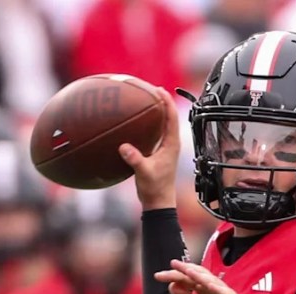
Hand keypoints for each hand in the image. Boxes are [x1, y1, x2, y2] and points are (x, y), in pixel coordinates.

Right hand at [118, 89, 182, 209]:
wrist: (158, 202)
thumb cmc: (154, 188)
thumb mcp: (143, 172)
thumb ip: (135, 159)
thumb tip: (124, 147)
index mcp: (172, 144)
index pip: (172, 117)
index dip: (167, 102)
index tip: (159, 89)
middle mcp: (171, 144)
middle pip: (169, 117)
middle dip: (161, 102)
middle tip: (150, 88)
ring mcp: (165, 148)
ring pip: (163, 124)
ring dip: (156, 112)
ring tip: (145, 100)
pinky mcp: (159, 153)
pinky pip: (155, 133)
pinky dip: (148, 124)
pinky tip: (137, 122)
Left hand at [155, 260, 263, 293]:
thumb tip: (172, 285)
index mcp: (204, 290)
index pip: (187, 279)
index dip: (174, 276)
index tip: (159, 275)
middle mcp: (213, 288)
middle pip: (197, 275)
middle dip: (183, 270)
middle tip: (170, 266)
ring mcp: (224, 293)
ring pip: (211, 280)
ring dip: (199, 274)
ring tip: (187, 270)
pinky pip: (224, 293)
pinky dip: (216, 288)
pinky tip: (206, 284)